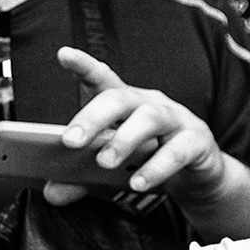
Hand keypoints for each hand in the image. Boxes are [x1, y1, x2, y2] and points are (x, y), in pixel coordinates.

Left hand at [40, 48, 228, 206]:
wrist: (196, 178)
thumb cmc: (146, 162)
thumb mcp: (109, 173)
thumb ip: (79, 181)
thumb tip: (52, 194)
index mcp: (122, 104)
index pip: (101, 78)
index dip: (84, 65)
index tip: (64, 55)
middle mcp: (148, 103)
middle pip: (120, 98)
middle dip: (93, 117)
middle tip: (70, 141)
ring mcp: (175, 119)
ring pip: (150, 118)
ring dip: (124, 140)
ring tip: (104, 163)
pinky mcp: (197, 142)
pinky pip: (177, 150)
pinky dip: (156, 167)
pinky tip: (138, 183)